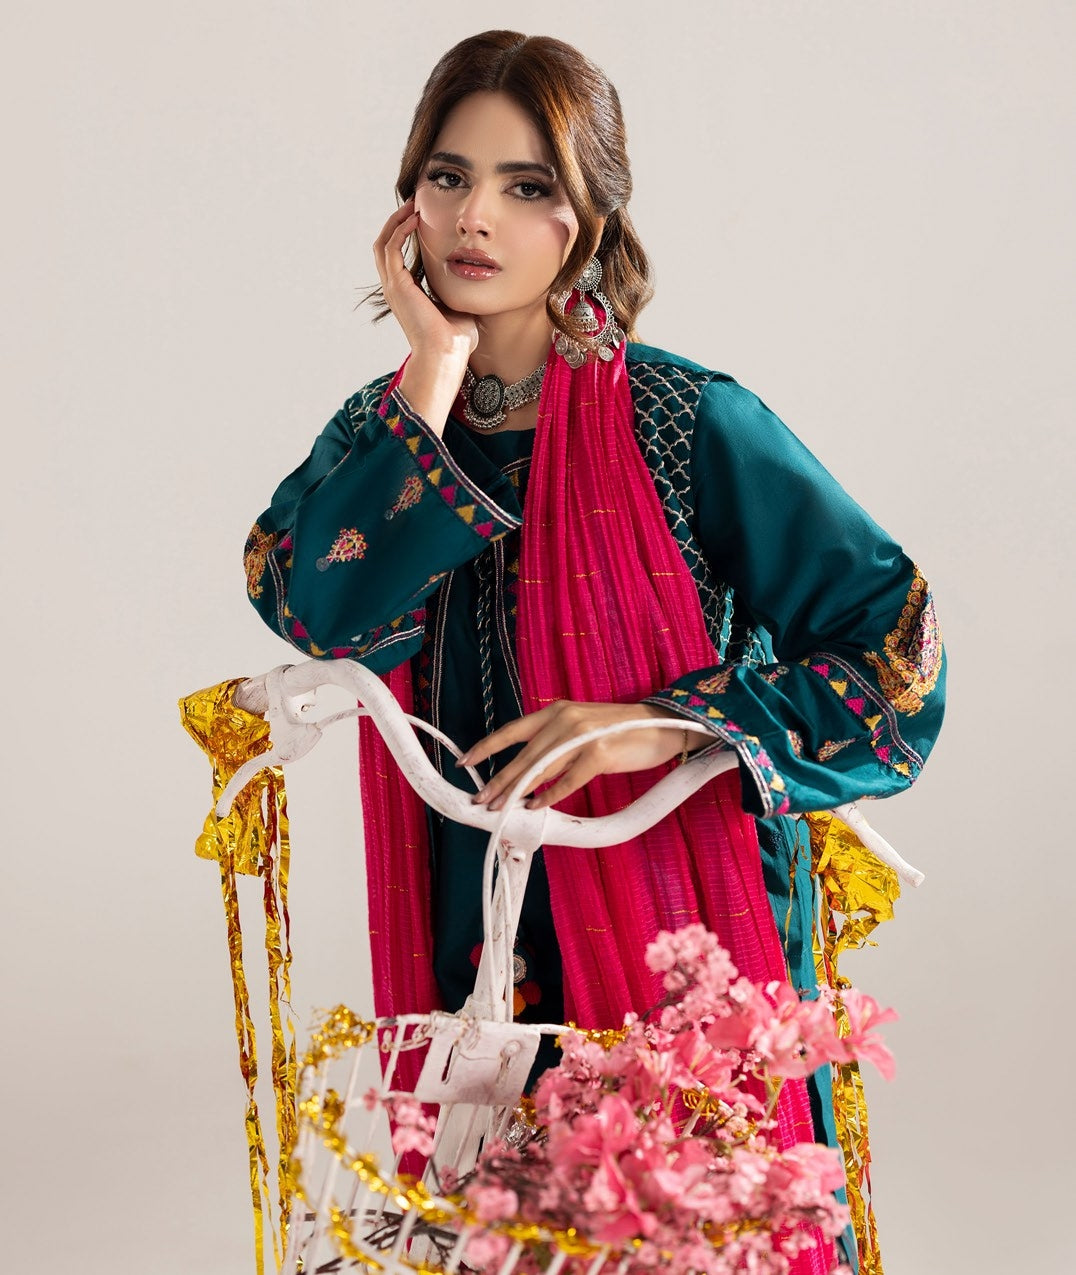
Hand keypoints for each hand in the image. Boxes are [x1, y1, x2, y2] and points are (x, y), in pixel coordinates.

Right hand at [373, 198, 478, 358]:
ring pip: (383, 243)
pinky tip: (415, 218)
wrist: (446, 355)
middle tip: (413, 203)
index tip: (422, 217)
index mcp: (408, 294)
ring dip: (395, 221)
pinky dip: (399, 230)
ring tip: (411, 204)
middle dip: (397, 221)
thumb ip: (460, 291)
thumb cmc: (455, 340)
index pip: (399, 256)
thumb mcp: (459, 307)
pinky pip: (391, 248)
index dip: (407, 235)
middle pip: (385, 245)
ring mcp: (394, 287)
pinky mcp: (398, 285)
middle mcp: (396, 289)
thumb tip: (476, 279)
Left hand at [458, 700, 708, 811]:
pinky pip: (567, 780)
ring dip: (517, 791)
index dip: (487, 747)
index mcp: (557, 710)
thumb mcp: (582, 729)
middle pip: (522, 754)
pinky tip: (537, 806)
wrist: (663, 725)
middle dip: (498, 780)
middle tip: (480, 800)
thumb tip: (529, 773)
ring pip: (539, 768)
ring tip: (501, 807)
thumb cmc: (621, 731)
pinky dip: (550, 795)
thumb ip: (556, 744)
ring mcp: (582, 734)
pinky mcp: (599, 753)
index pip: (513, 730)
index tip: (466, 762)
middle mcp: (565, 718)